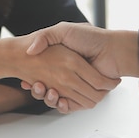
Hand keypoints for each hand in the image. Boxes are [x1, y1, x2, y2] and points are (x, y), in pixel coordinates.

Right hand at [23, 22, 138, 111]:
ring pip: (56, 100)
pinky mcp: (84, 96)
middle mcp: (68, 77)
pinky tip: (58, 99)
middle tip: (36, 85)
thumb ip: (45, 37)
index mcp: (62, 64)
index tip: (26, 81)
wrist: (112, 49)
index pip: (42, 77)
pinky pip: (70, 106)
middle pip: (47, 91)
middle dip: (39, 91)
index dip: (33, 82)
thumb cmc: (90, 38)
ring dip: (49, 99)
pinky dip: (63, 106)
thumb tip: (30, 50)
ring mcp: (76, 87)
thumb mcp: (63, 31)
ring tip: (45, 90)